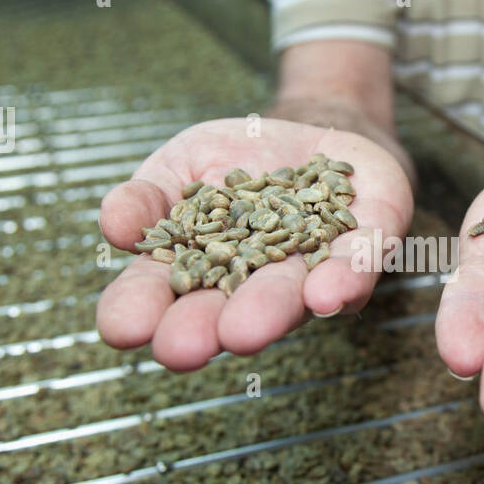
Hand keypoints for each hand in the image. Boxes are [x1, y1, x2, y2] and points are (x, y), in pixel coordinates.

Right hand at [96, 118, 412, 368]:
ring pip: (292, 295)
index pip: (160, 297)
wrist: (317, 135)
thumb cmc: (235, 164)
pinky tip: (327, 293)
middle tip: (183, 349)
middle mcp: (256, 286)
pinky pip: (359, 262)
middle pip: (227, 311)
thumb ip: (146, 198)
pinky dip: (344, 279)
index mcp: (200, 274)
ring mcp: (313, 268)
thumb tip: (114, 224)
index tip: (121, 328)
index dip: (139, 312)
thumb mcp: (178, 167)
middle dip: (206, 328)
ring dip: (270, 312)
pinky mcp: (369, 242)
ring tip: (245, 331)